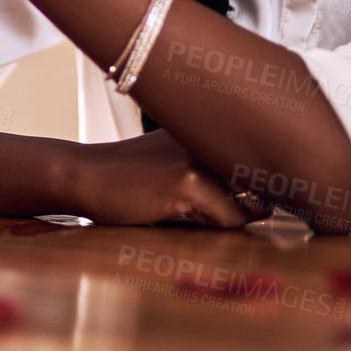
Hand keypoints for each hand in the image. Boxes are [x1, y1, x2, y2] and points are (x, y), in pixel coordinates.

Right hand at [69, 131, 268, 228]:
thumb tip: (266, 197)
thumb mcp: (176, 157)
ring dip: (232, 215)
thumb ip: (216, 166)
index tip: (258, 193)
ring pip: (252, 202)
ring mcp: (201, 156)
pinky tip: (178, 211)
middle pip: (266, 179)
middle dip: (256, 200)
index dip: (265, 180)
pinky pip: (230, 218)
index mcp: (210, 124)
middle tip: (222, 207)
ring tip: (192, 208)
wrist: (85, 174)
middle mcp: (210, 134)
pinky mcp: (189, 181)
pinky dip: (214, 226)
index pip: (262, 153)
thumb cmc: (129, 175)